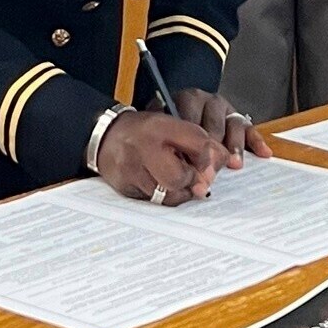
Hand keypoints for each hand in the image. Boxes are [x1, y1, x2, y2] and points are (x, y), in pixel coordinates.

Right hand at [94, 108, 225, 204]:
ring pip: (167, 194)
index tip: (210, 167)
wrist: (106, 136)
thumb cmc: (145, 132)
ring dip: (179, 192)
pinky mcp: (125, 187)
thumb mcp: (172, 126)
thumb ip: (199, 143)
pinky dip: (163, 197)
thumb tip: (221, 165)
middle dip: (190, 181)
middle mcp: (144, 146)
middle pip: (179, 176)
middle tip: (193, 179)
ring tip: (177, 182)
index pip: (198, 143)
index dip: (209, 160)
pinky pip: (153, 201)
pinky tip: (162, 186)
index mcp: (161, 126)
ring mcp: (132, 169)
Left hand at [172, 87, 271, 167]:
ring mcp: (226, 109)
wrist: (186, 115)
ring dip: (235, 146)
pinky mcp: (240, 118)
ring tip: (235, 164)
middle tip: (212, 168)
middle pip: (213, 124)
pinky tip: (263, 153)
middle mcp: (208, 101)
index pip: (190, 119)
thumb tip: (173, 160)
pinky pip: (251, 128)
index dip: (190, 144)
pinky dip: (257, 141)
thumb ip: (171, 136)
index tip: (190, 163)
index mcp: (187, 100)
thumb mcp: (168, 126)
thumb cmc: (176, 126)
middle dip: (213, 149)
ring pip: (234, 125)